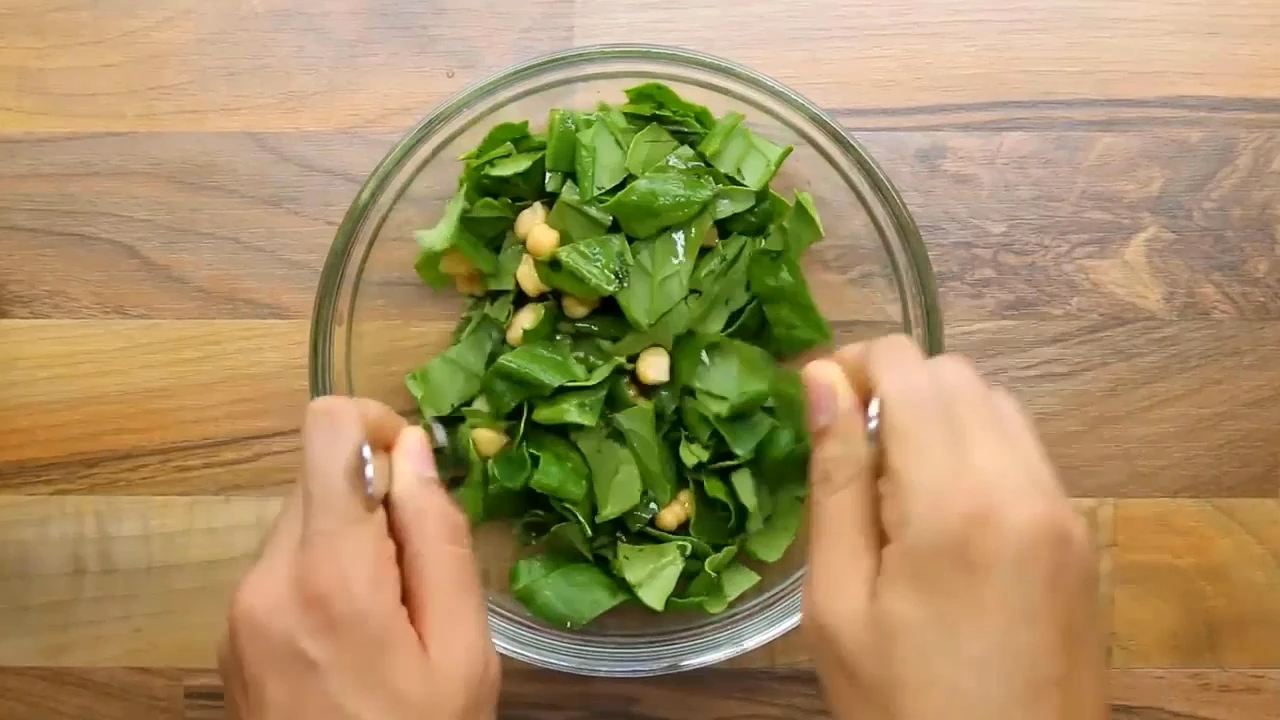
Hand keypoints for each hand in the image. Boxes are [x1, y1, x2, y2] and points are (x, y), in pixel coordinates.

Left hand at [219, 397, 498, 719]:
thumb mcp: (462, 650)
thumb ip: (439, 540)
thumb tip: (417, 449)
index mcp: (327, 574)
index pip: (325, 428)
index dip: (377, 423)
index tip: (416, 472)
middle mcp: (265, 577)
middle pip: (318, 477)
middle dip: (376, 504)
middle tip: (419, 576)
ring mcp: (240, 608)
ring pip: (303, 521)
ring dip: (352, 544)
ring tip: (391, 620)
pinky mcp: (232, 632)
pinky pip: (284, 566)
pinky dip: (325, 576)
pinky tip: (356, 640)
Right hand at [800, 337, 1105, 719]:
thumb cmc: (899, 705)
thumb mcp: (839, 602)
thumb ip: (835, 480)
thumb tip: (820, 380)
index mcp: (953, 502)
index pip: (909, 366)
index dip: (853, 363)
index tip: (817, 403)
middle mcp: (1022, 488)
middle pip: (957, 375)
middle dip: (895, 386)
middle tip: (849, 452)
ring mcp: (1063, 512)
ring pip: (998, 405)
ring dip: (940, 415)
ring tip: (895, 486)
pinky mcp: (1080, 538)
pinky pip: (1026, 453)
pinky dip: (978, 450)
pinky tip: (944, 514)